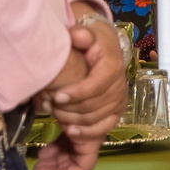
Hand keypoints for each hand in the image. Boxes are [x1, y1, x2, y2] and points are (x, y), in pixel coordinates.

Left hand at [49, 16, 126, 141]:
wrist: (103, 49)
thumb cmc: (91, 43)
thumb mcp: (86, 34)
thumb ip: (82, 35)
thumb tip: (77, 35)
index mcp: (112, 67)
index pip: (98, 85)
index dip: (78, 93)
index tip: (56, 96)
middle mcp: (119, 87)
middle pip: (95, 106)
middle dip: (69, 110)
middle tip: (49, 106)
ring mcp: (118, 102)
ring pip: (97, 120)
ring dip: (74, 121)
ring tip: (54, 116)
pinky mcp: (114, 112)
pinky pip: (104, 129)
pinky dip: (87, 135)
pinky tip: (69, 133)